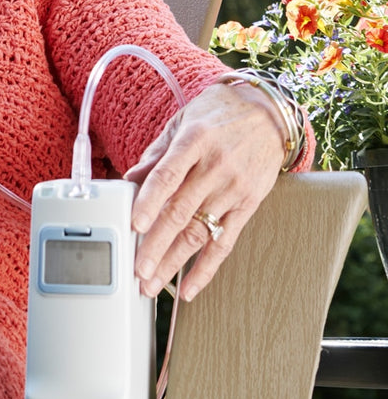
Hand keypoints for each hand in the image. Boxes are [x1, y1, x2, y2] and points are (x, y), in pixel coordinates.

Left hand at [123, 82, 285, 300]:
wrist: (269, 112)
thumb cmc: (218, 113)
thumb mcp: (183, 121)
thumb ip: (157, 153)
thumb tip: (130, 179)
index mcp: (194, 141)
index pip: (167, 176)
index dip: (149, 202)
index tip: (134, 225)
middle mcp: (216, 167)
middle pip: (181, 212)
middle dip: (156, 245)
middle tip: (137, 270)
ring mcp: (235, 188)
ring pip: (200, 233)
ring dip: (174, 262)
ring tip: (153, 283)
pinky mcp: (250, 204)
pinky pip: (226, 242)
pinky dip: (207, 267)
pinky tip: (190, 287)